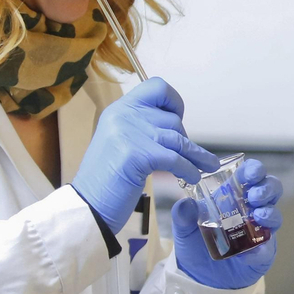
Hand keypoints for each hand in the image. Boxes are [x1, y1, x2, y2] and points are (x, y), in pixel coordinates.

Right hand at [73, 78, 220, 230]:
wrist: (87, 206)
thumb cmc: (106, 180)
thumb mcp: (121, 142)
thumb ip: (142, 129)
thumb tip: (175, 129)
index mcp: (119, 110)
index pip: (156, 86)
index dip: (173, 101)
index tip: (178, 119)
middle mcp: (124, 116)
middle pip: (171, 119)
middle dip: (184, 139)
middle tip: (186, 155)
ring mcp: (129, 133)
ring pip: (177, 139)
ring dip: (196, 155)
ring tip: (206, 166)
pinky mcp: (137, 155)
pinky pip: (175, 158)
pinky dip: (188, 168)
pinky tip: (191, 177)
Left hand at [170, 159, 282, 289]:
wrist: (200, 278)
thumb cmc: (195, 246)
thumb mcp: (183, 230)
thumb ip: (182, 216)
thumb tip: (185, 204)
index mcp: (233, 196)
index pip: (250, 175)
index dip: (254, 170)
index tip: (250, 173)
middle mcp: (251, 209)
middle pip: (271, 190)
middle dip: (267, 188)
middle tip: (254, 195)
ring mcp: (259, 230)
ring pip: (275, 214)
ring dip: (269, 212)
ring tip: (258, 216)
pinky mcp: (262, 252)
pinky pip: (268, 247)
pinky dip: (262, 247)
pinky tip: (253, 251)